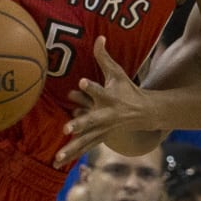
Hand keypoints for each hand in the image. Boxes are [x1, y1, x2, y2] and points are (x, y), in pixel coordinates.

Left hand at [56, 38, 154, 167]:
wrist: (144, 113)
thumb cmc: (126, 90)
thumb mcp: (117, 73)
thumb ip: (104, 57)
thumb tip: (99, 36)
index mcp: (110, 98)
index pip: (100, 91)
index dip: (91, 87)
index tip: (81, 82)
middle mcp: (106, 116)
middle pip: (91, 120)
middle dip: (80, 124)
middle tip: (67, 129)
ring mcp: (103, 130)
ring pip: (85, 140)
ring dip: (71, 149)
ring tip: (57, 158)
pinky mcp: (99, 138)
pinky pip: (83, 148)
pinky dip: (71, 155)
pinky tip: (57, 164)